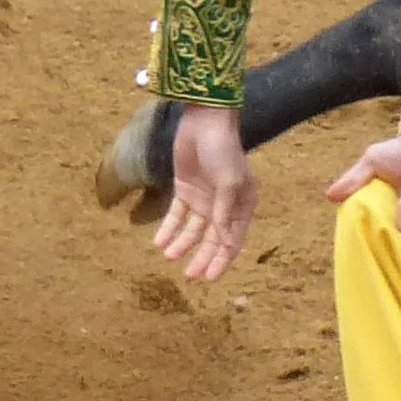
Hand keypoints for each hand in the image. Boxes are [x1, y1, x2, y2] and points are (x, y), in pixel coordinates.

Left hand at [154, 102, 256, 282]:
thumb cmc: (223, 151)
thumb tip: (227, 245)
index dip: (222, 260)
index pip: (232, 240)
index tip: (208, 278)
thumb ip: (225, 215)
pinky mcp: (185, 190)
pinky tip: (158, 241)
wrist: (204, 122)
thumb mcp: (228, 184)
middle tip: (189, 276)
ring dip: (182, 244)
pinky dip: (168, 228)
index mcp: (242, 206)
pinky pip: (176, 215)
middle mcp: (224, 207)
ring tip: (168, 256)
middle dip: (202, 257)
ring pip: (193, 230)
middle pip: (212, 239)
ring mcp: (204, 199)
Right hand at [325, 128, 400, 240]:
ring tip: (397, 188)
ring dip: (387, 209)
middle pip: (375, 230)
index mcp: (385, 197)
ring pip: (387, 232)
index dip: (355, 213)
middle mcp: (397, 213)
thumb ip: (352, 180)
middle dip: (366, 221)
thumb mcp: (372, 161)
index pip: (365, 214)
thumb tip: (328, 196)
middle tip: (362, 209)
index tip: (346, 208)